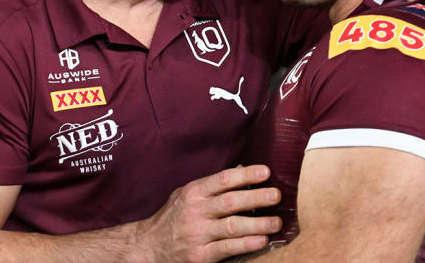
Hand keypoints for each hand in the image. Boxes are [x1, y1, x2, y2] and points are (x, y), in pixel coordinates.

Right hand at [137, 165, 281, 262]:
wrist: (148, 246)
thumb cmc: (173, 217)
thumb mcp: (187, 194)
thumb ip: (213, 185)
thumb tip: (242, 169)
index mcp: (194, 192)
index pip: (223, 179)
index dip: (245, 175)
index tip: (266, 172)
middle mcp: (196, 211)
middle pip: (230, 202)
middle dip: (256, 198)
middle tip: (276, 195)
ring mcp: (198, 234)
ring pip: (231, 226)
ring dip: (257, 224)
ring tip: (277, 222)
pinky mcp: (200, 255)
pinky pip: (226, 249)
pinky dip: (245, 245)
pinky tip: (261, 241)